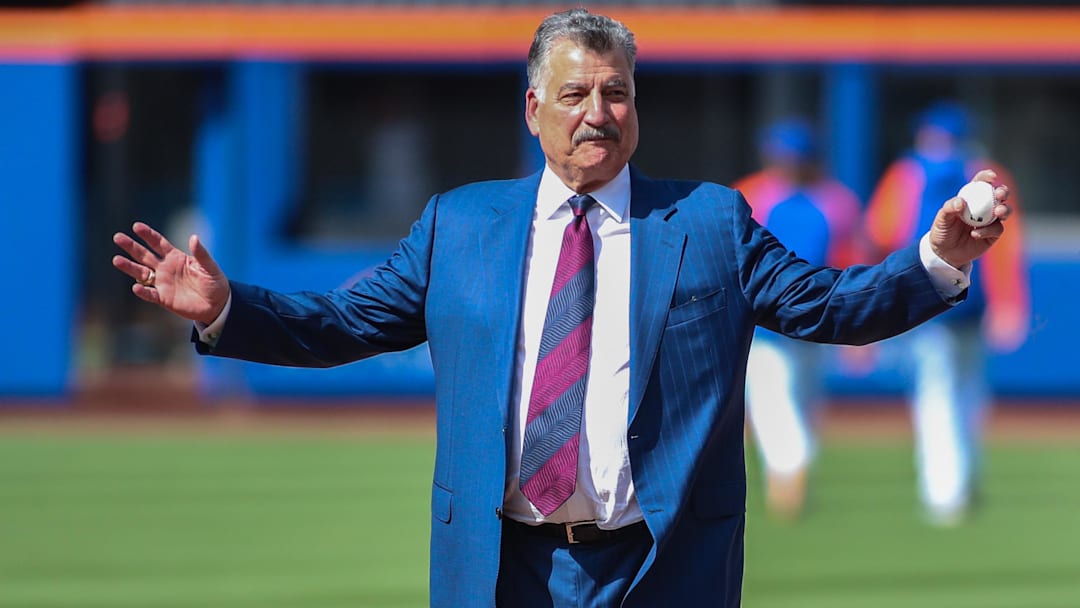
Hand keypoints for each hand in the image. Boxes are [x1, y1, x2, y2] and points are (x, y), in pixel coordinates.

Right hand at [112, 222, 230, 325]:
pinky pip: (150, 294)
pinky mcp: (164, 298)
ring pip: (142, 273)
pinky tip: (136, 287)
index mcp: (175, 257)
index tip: (136, 226)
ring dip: (129, 267)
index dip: (148, 235)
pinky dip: (143, 291)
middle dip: (131, 246)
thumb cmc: (215, 283)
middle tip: (118, 237)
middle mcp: (165, 268)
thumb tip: (194, 237)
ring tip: (116, 260)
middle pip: (144, 255)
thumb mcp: (210, 267)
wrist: (217, 305)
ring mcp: (163, 283)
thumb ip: (201, 254)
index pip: (158, 243)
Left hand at [929, 169, 1011, 268]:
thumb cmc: (942, 231)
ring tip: (997, 212)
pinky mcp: (993, 234)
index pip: (981, 183)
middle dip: (1003, 191)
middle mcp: (984, 206)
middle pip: (999, 195)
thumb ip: (949, 208)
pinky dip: (987, 230)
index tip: (991, 177)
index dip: (987, 177)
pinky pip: (997, 229)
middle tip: (1000, 195)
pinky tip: (974, 234)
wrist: (944, 252)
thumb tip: (961, 201)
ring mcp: (990, 220)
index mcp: (971, 197)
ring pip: (1004, 211)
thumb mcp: (941, 219)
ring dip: (1004, 209)